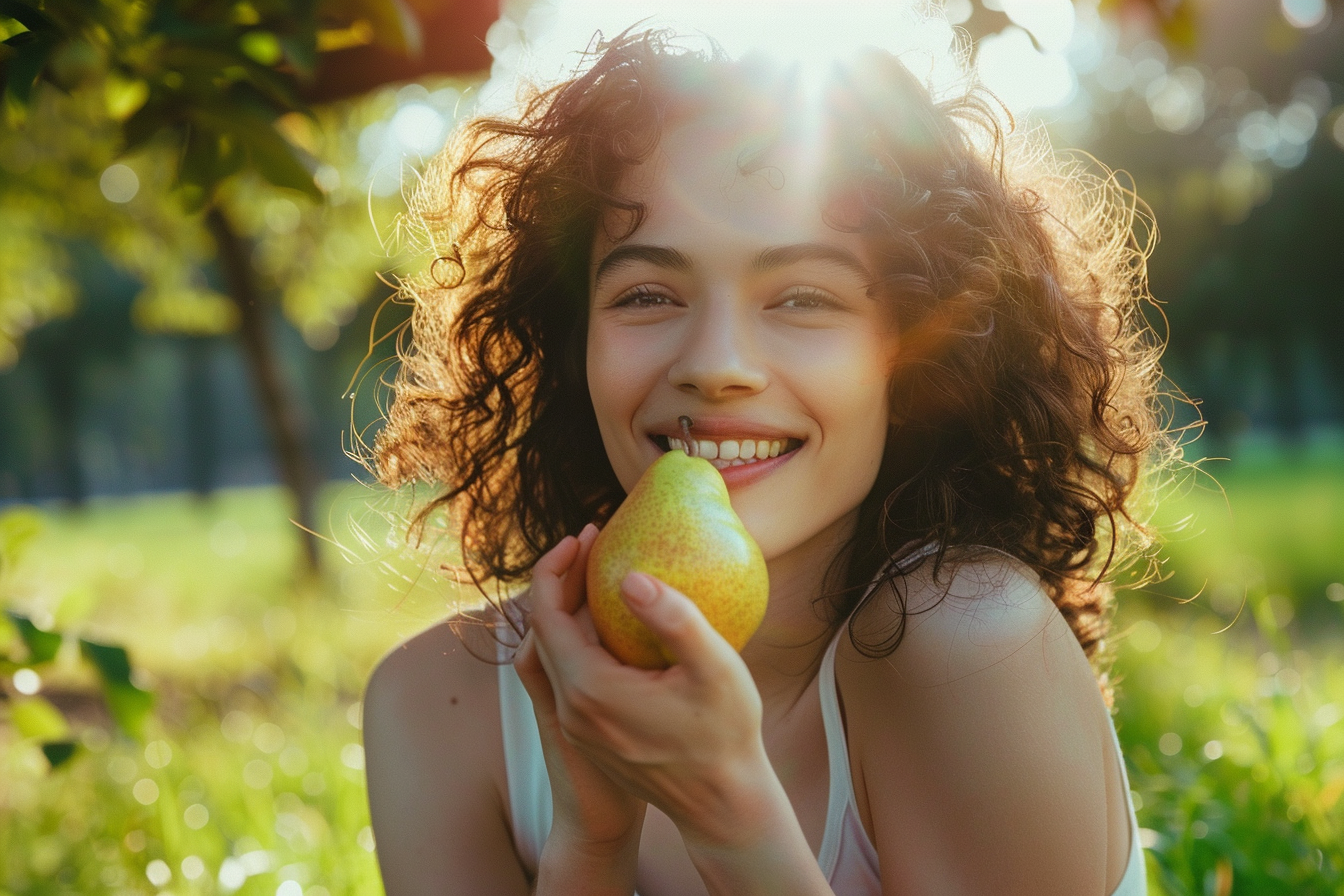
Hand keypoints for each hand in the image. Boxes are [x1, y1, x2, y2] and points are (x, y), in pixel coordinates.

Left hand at [528, 565, 778, 851]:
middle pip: (545, 631)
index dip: (556, 567)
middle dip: (563, 581)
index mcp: (590, 690)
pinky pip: (569, 675)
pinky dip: (580, 640)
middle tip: (595, 544)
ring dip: (571, 611)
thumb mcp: (715, 670)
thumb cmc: (726, 736)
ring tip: (604, 576)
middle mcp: (572, 709)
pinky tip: (616, 624)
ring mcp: (577, 726)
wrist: (722, 806)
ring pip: (555, 654)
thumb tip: (629, 577)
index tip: (584, 534)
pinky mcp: (590, 735)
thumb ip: (674, 619)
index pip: (545, 615)